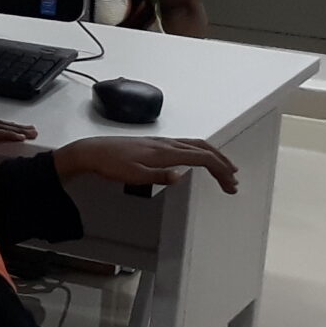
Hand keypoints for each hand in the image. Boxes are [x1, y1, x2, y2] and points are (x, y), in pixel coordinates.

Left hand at [56, 135, 238, 195]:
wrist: (92, 152)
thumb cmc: (111, 164)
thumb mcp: (134, 175)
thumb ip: (159, 177)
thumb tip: (181, 176)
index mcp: (165, 152)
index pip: (202, 157)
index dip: (220, 170)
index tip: (230, 184)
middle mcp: (167, 143)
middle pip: (204, 149)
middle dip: (223, 164)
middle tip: (233, 181)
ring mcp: (162, 142)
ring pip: (196, 145)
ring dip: (214, 156)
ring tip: (224, 170)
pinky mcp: (156, 144)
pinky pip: (186, 144)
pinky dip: (200, 152)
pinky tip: (199, 160)